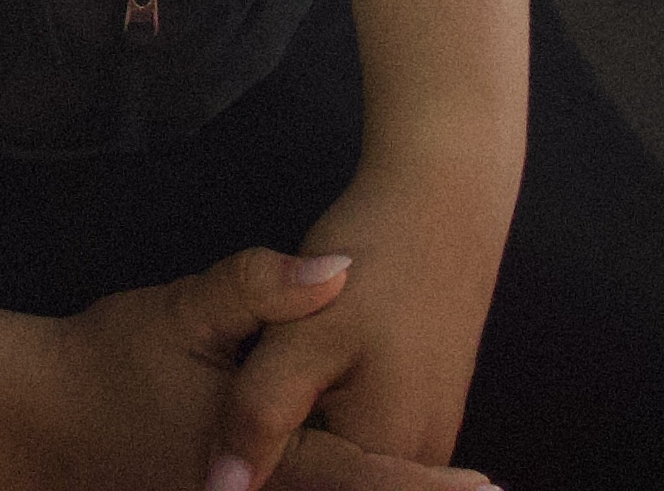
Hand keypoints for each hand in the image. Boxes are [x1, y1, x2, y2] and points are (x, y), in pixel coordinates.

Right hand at [26, 248, 489, 490]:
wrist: (41, 419)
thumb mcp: (182, 309)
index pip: (370, 480)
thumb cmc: (112, 359)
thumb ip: (258, 289)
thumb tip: (333, 269)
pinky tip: (370, 477)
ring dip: (381, 489)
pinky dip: (338, 488)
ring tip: (453, 488)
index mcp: (272, 462)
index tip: (491, 490)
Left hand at [217, 169, 510, 480]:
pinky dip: (327, 421)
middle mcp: (419, 457)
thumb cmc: (373, 264)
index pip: (312, 486)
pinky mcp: (422, 406)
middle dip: (285, 454)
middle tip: (266, 382)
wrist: (444, 201)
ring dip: (302, 438)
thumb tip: (221, 490)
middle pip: (332, 474)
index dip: (258, 473)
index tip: (219, 460)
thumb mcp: (300, 338)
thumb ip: (258, 417)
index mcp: (386, 453)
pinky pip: (366, 435)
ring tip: (268, 396)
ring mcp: (427, 433)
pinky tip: (301, 388)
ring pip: (347, 458)